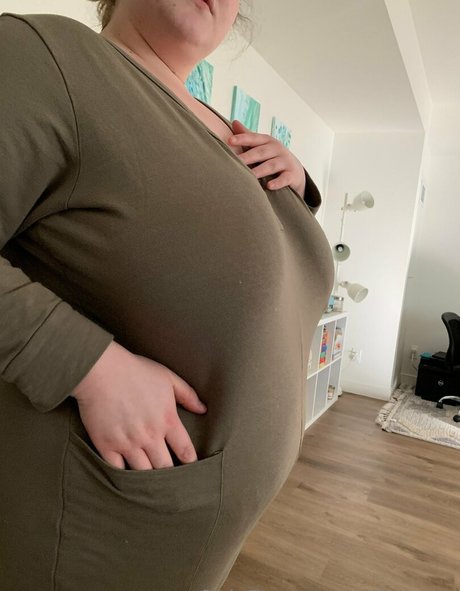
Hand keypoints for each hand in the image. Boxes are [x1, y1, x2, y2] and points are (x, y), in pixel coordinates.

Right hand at [72, 340, 207, 469]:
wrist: (101, 370)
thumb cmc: (136, 371)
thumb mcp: (167, 377)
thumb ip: (187, 395)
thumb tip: (203, 410)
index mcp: (167, 420)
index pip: (185, 451)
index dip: (191, 463)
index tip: (191, 468)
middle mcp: (150, 435)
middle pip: (165, 467)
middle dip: (170, 474)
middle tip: (171, 481)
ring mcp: (127, 442)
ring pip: (143, 472)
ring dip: (148, 478)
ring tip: (151, 484)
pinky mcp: (106, 445)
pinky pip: (117, 470)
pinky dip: (123, 475)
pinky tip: (127, 477)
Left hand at [228, 120, 305, 195]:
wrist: (296, 170)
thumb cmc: (273, 157)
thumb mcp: (262, 145)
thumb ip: (248, 136)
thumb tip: (234, 122)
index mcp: (267, 141)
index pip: (254, 138)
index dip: (242, 138)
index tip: (229, 141)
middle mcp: (277, 149)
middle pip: (261, 152)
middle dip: (248, 157)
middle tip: (236, 161)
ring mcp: (285, 162)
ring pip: (271, 165)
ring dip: (260, 170)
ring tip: (250, 176)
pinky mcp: (291, 175)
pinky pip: (284, 179)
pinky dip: (277, 182)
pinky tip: (269, 186)